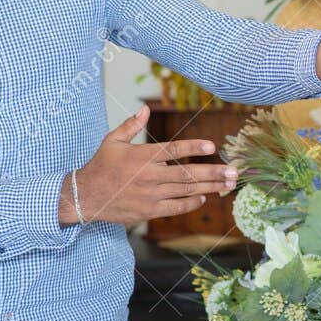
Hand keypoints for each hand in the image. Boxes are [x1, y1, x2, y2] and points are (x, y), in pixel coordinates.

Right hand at [62, 105, 238, 225]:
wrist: (86, 197)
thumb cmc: (100, 166)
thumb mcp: (112, 141)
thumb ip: (131, 125)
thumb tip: (145, 109)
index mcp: (142, 156)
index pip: (173, 149)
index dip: (194, 147)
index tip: (213, 146)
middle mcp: (149, 175)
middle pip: (188, 173)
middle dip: (214, 172)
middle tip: (234, 172)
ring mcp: (151, 195)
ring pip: (186, 191)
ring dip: (210, 187)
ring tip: (228, 184)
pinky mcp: (149, 211)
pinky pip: (176, 207)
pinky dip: (192, 203)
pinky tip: (204, 197)